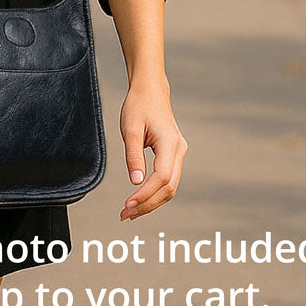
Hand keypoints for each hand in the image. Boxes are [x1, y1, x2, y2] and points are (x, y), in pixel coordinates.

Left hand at [118, 75, 187, 221]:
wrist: (150, 90)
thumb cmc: (138, 105)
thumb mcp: (130, 128)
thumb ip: (133, 155)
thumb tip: (135, 182)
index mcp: (170, 143)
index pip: (162, 177)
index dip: (146, 194)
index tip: (127, 204)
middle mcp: (179, 150)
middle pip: (169, 187)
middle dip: (148, 204)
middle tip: (125, 215)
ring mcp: (178, 153)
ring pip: (170, 186)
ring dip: (151, 201)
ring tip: (130, 212)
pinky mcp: (173, 154)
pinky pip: (167, 179)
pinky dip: (154, 192)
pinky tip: (139, 199)